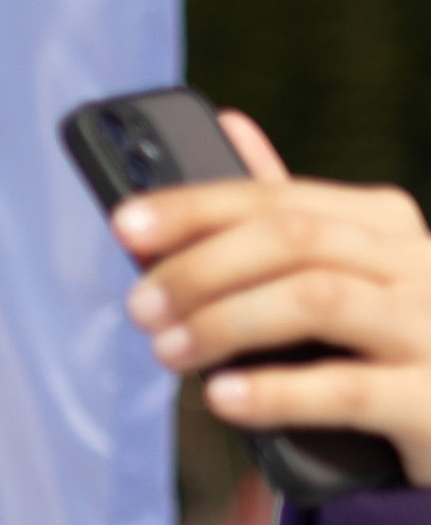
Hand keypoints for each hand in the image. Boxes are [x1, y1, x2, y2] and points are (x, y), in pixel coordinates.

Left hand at [114, 111, 430, 486]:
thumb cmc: (386, 349)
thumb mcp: (344, 274)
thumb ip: (288, 214)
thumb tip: (229, 126)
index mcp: (385, 225)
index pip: (279, 199)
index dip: (196, 208)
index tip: (125, 225)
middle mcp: (417, 263)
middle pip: (294, 239)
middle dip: (201, 268)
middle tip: (139, 306)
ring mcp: (430, 328)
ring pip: (318, 299)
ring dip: (225, 322)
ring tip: (167, 351)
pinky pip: (347, 389)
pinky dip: (275, 391)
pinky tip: (222, 397)